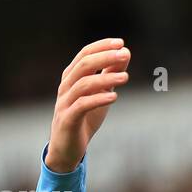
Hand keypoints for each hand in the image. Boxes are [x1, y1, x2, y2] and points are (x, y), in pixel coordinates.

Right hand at [44, 38, 130, 173]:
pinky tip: (114, 97)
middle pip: (83, 65)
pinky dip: (98, 99)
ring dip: (106, 79)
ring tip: (126, 78)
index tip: (120, 43)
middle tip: (124, 54)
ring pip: (83, 84)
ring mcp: (65, 102)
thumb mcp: (100, 93)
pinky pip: (82, 105)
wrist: (68, 148)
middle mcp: (66, 86)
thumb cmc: (85, 118)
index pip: (84, 55)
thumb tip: (125, 54)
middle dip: (105, 58)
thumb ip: (109, 74)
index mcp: (72, 77)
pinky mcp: (68, 119)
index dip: (101, 47)